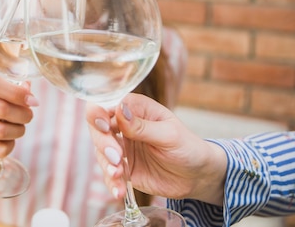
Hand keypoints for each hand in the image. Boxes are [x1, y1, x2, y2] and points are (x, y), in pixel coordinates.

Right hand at [0, 74, 38, 173]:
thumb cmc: (1, 105)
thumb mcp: (9, 94)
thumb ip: (19, 89)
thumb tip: (27, 88)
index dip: (16, 92)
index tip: (32, 101)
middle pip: (1, 108)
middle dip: (23, 115)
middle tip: (28, 117)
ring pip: (0, 131)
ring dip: (17, 131)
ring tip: (18, 129)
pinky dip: (10, 146)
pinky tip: (8, 140)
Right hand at [85, 93, 226, 204]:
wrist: (197, 177)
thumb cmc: (188, 147)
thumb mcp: (169, 135)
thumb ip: (142, 126)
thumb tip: (119, 110)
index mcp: (134, 108)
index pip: (107, 104)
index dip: (99, 113)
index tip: (104, 126)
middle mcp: (123, 125)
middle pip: (97, 127)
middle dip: (103, 143)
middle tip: (117, 157)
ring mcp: (121, 147)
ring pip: (100, 151)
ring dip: (106, 164)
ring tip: (119, 175)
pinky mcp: (122, 167)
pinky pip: (109, 173)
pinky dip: (111, 182)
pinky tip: (118, 191)